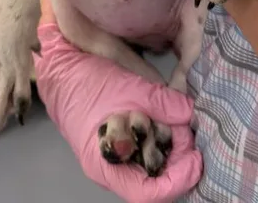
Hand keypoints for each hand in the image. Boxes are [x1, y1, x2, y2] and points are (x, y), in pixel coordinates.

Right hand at [33, 22, 202, 201]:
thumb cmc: (88, 83)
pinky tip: (163, 118)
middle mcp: (110, 168)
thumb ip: (161, 102)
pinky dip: (156, 137)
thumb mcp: (129, 88)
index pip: (147, 192)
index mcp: (106, 165)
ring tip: (177, 122)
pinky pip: (141, 150)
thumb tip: (189, 112)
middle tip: (188, 131)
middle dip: (176, 159)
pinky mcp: (116, 142)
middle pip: (152, 179)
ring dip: (167, 147)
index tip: (196, 158)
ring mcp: (113, 156)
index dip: (177, 179)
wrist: (61, 68)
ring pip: (148, 164)